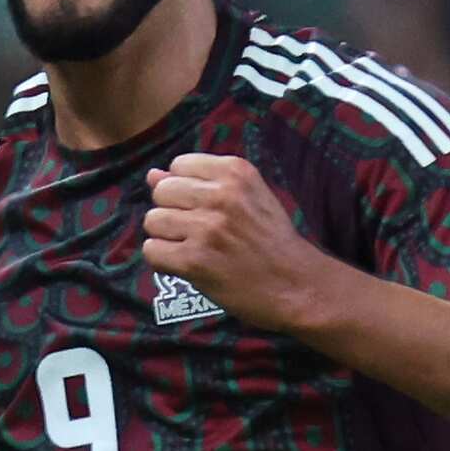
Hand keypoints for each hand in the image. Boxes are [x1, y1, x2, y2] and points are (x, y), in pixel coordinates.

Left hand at [144, 153, 340, 332]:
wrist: (297, 285)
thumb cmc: (272, 240)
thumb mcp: (249, 197)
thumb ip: (202, 182)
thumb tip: (152, 174)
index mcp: (235, 172)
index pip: (179, 165)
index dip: (184, 188)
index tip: (203, 207)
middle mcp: (221, 195)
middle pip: (162, 191)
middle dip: (171, 211)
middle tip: (196, 231)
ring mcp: (207, 228)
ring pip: (153, 221)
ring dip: (166, 237)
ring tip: (192, 248)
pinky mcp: (195, 260)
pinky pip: (152, 251)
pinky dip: (164, 260)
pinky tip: (186, 265)